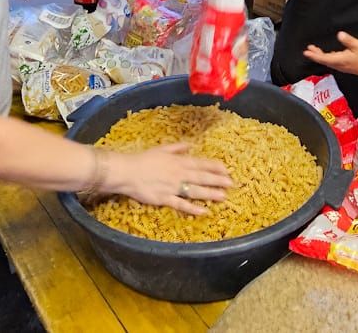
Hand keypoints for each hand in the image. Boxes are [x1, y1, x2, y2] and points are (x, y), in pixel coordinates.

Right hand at [108, 143, 234, 214]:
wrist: (126, 171)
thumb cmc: (142, 159)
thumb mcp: (161, 149)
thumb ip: (177, 147)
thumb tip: (190, 145)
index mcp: (178, 161)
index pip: (200, 163)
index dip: (214, 166)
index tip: (226, 169)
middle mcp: (178, 174)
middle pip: (201, 177)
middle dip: (217, 180)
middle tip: (232, 183)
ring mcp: (172, 187)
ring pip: (195, 191)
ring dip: (210, 194)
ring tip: (223, 196)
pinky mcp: (165, 199)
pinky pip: (181, 204)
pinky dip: (193, 208)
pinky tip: (204, 211)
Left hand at [303, 31, 357, 78]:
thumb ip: (348, 40)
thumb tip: (339, 34)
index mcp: (341, 60)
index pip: (323, 58)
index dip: (314, 55)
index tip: (306, 52)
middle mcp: (341, 65)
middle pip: (324, 60)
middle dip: (316, 55)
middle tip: (308, 50)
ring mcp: (345, 67)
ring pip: (329, 62)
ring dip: (322, 56)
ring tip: (316, 50)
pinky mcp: (349, 67)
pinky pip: (335, 62)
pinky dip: (329, 57)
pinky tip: (331, 54)